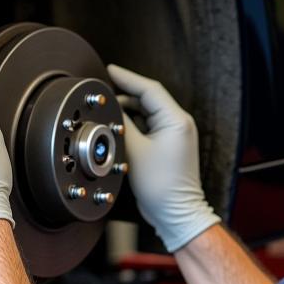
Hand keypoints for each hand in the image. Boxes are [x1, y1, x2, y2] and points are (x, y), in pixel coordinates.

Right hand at [106, 64, 219, 252]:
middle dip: (125, 95)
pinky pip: (151, 126)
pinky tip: (120, 129)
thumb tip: (112, 107)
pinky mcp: (170, 144)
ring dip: (129, 112)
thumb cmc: (161, 187)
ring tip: (109, 113)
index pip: (150, 89)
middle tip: (103, 95)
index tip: (110, 70)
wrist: (176, 212)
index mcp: (177, 120)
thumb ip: (122, 124)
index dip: (127, 78)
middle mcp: (180, 124)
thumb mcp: (134, 150)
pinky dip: (136, 125)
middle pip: (149, 99)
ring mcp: (177, 134)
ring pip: (148, 113)